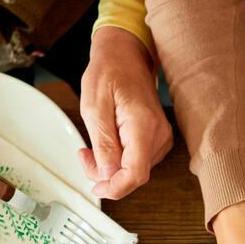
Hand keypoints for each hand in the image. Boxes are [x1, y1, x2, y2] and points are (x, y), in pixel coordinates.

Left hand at [78, 26, 171, 199]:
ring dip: (111, 167)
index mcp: (143, 126)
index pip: (135, 174)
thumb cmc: (109, 73)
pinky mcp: (157, 138)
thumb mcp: (94, 107)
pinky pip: (137, 160)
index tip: (95, 187)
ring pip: (135, 170)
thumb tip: (108, 174)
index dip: (114, 188)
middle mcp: (158, 134)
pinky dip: (119, 159)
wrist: (126, 55)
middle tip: (84, 155)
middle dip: (106, 174)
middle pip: (134, 174)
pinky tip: (106, 144)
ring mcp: (161, 137)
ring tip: (92, 147)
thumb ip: (103, 143)